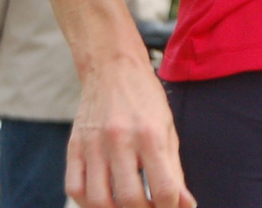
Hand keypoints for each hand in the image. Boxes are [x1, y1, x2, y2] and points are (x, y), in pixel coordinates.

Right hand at [66, 53, 195, 207]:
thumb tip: (186, 205)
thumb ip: (175, 171)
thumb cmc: (144, 98)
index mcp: (150, 134)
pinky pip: (74, 188)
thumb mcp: (167, 129)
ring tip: (127, 207)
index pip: (164, 189)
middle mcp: (120, 139)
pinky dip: (88, 204)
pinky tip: (104, 201)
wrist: (111, 67)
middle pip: (130, 199)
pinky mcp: (74, 146)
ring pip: (99, 200)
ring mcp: (94, 144)